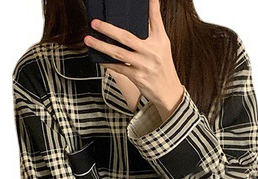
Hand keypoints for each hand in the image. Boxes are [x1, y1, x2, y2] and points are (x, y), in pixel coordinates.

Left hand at [83, 0, 184, 120]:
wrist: (168, 91)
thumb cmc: (163, 67)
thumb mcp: (163, 47)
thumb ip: (153, 30)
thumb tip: (144, 15)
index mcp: (160, 41)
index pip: (155, 20)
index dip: (151, 6)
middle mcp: (151, 52)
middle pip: (126, 37)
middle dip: (108, 29)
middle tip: (95, 23)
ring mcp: (143, 65)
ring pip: (118, 53)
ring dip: (101, 46)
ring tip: (89, 40)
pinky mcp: (137, 77)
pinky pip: (118, 68)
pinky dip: (107, 63)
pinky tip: (98, 58)